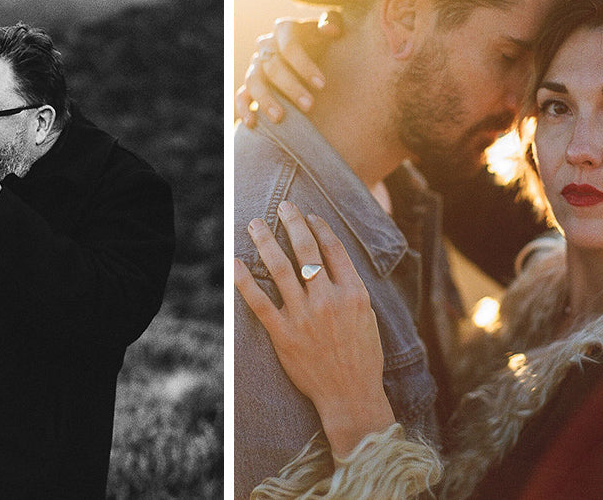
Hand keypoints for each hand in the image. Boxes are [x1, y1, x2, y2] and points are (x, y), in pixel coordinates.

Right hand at [234, 12, 341, 127]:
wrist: (314, 52)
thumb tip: (329, 30)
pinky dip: (244, 109)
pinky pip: (241, 96)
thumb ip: (333, 22)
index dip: (304, 65)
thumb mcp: (333, 27)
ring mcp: (256, 65)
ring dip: (266, 100)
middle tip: (310, 106)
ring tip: (280, 118)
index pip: (289, 46)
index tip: (322, 85)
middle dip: (291, 87)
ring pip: (253, 81)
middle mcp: (266, 46)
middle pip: (272, 66)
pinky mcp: (250, 85)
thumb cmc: (325, 40)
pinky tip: (252, 124)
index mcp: (284, 30)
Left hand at [234, 200, 393, 455]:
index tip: (309, 215)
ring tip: (255, 224)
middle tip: (282, 206)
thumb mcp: (368, 317)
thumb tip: (335, 262)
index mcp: (353, 293)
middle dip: (292, 223)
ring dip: (266, 242)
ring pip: (280, 269)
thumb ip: (351, 289)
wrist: (351, 395)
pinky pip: (259, 302)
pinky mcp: (284, 334)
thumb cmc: (363, 358)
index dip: (319, 227)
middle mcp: (329, 300)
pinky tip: (235, 263)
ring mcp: (305, 317)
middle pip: (307, 251)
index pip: (333, 249)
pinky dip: (244, 280)